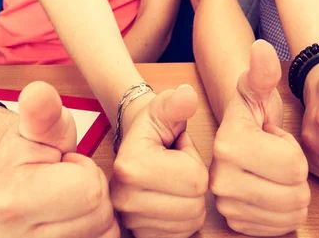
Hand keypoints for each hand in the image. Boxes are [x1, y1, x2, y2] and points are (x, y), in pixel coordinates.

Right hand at [0, 82, 118, 237]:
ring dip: (99, 219)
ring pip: (104, 235)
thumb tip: (39, 92)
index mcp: (15, 200)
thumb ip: (44, 114)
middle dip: (96, 197)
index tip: (67, 167)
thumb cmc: (31, 159)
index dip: (86, 172)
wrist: (12, 194)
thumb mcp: (38, 131)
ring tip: (74, 206)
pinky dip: (98, 235)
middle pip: (99, 216)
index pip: (89, 189)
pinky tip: (79, 224)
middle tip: (72, 188)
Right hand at [110, 85, 207, 237]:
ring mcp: (129, 220)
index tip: (177, 152)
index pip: (195, 179)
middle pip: (194, 205)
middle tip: (178, 169)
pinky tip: (172, 200)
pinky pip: (181, 235)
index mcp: (131, 166)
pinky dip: (184, 220)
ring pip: (190, 222)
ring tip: (174, 183)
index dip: (195, 162)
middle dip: (195, 185)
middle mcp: (124, 197)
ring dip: (191, 202)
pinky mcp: (138, 234)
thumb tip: (187, 95)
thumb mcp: (165, 109)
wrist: (134, 147)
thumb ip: (178, 104)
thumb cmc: (154, 129)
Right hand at [211, 40, 309, 235]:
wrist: (233, 140)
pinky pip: (280, 228)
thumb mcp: (256, 90)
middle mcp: (221, 180)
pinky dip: (284, 213)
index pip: (293, 165)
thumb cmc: (250, 114)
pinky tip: (272, 193)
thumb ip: (262, 73)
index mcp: (229, 145)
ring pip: (291, 213)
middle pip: (294, 192)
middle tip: (277, 159)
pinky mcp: (235, 223)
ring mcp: (226, 205)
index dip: (294, 151)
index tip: (273, 139)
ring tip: (276, 174)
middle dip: (296, 176)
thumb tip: (262, 48)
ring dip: (293, 194)